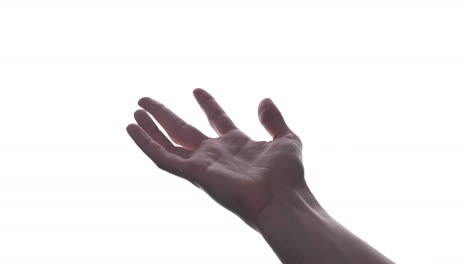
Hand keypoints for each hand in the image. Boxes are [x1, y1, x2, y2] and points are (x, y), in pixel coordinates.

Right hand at [126, 88, 304, 229]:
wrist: (282, 199)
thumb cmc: (287, 175)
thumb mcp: (287, 138)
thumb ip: (274, 120)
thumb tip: (264, 99)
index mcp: (236, 144)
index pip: (216, 119)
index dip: (207, 104)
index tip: (197, 90)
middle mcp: (215, 154)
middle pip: (183, 130)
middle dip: (164, 115)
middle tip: (145, 99)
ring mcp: (202, 164)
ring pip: (168, 143)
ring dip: (151, 127)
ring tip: (136, 111)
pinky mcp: (194, 174)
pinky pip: (163, 158)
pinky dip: (146, 144)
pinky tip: (133, 129)